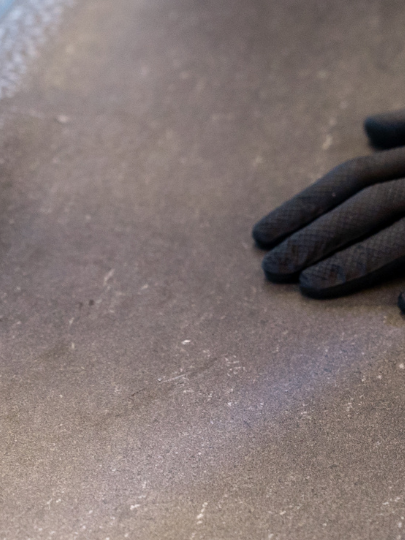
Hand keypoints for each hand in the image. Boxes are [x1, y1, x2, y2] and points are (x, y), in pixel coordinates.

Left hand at [254, 109, 404, 297]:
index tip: (260, 235)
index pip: (352, 177)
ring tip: (311, 285)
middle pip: (369, 203)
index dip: (304, 204)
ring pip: (404, 235)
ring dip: (357, 260)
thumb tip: (370, 124)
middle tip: (271, 268)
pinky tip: (401, 305)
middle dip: (318, 235)